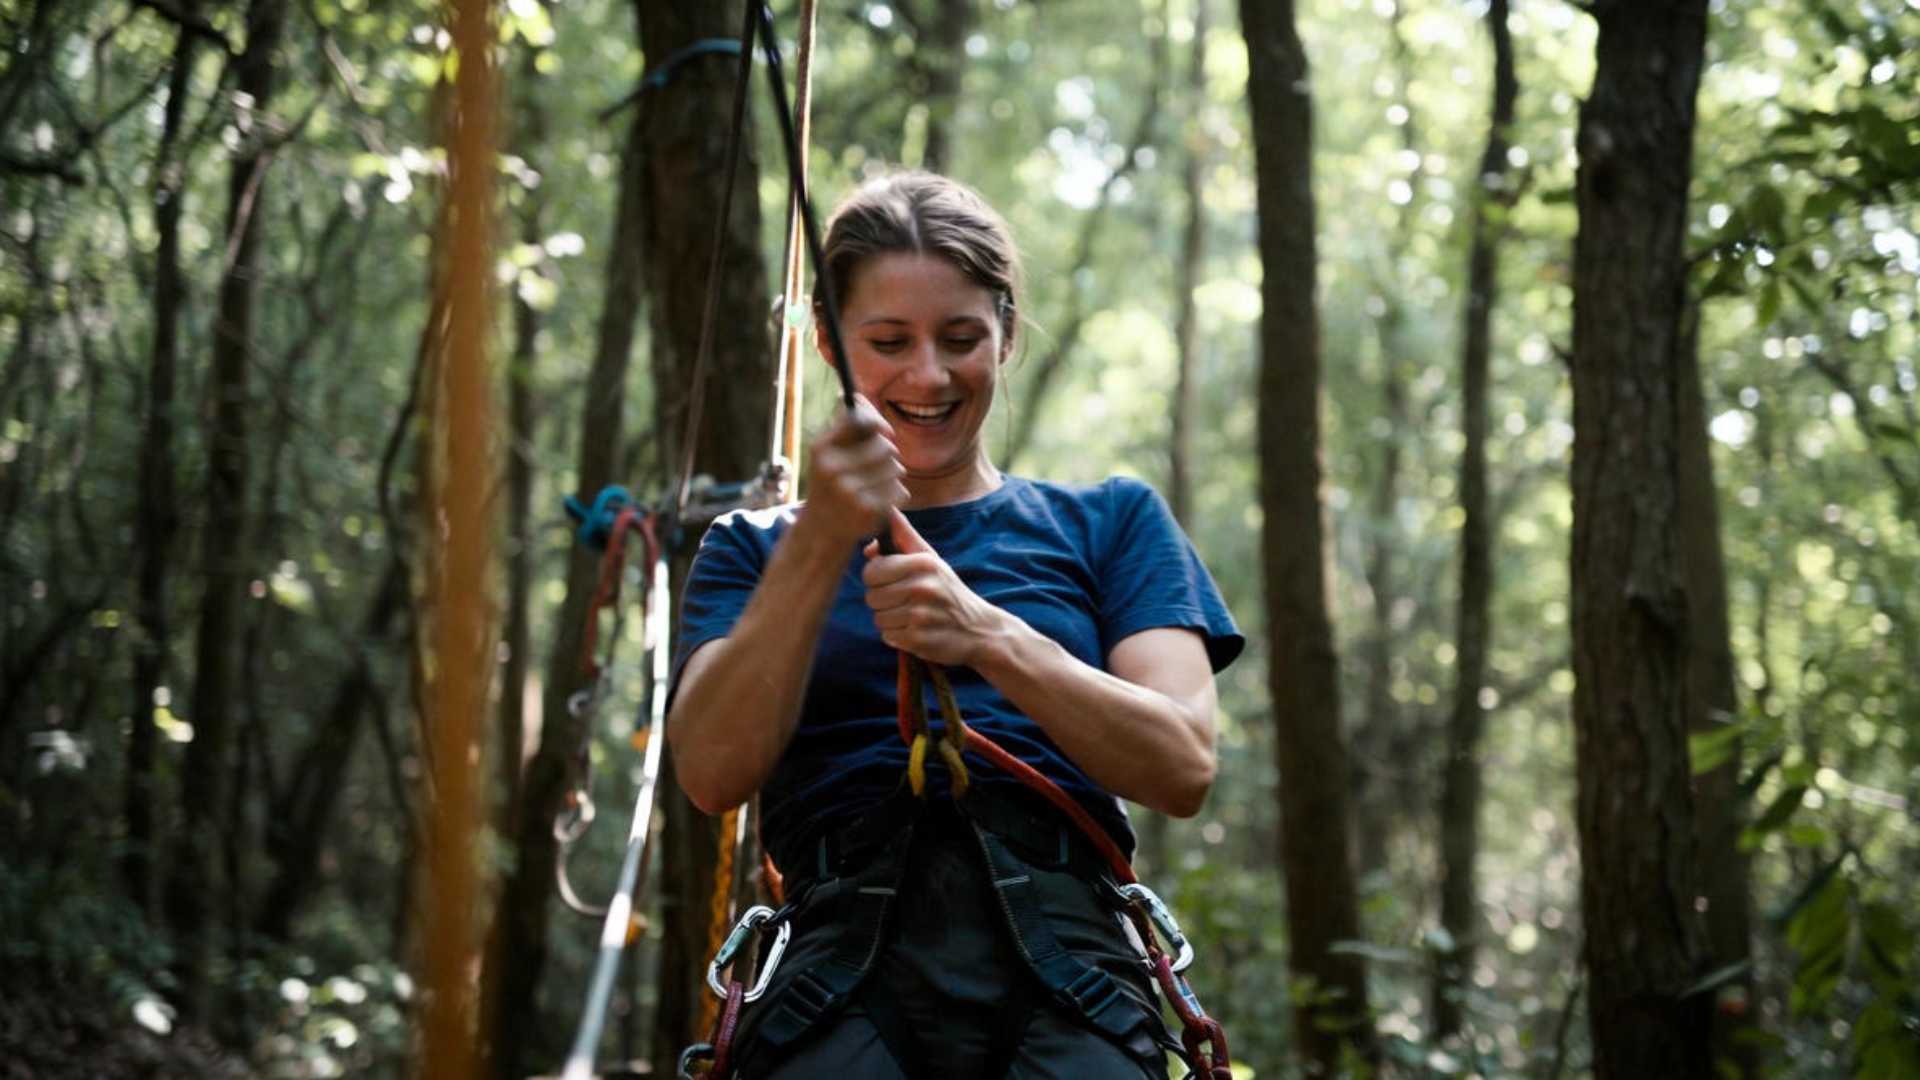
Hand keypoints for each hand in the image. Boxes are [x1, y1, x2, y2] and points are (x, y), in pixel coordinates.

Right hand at [803, 396, 907, 545]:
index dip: (877, 421)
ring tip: (876, 484)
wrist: (823, 529)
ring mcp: (850, 491)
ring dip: (892, 474)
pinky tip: (879, 500)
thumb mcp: (828, 453)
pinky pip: (900, 490)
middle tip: (876, 465)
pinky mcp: (868, 510)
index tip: (884, 430)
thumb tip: (860, 397)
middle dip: (887, 453)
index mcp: (822, 450)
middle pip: (885, 446)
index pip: (860, 420)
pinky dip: (895, 494)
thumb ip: (845, 425)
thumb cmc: (830, 482)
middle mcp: (833, 469)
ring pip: (896, 468)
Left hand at [862, 509, 1006, 666]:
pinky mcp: (919, 639)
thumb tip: (884, 513)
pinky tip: (917, 631)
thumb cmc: (949, 591)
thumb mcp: (932, 559)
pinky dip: (898, 637)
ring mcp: (921, 615)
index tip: (892, 581)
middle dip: (883, 601)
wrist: (980, 629)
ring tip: (912, 616)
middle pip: (871, 597)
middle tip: (905, 601)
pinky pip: (888, 637)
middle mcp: (922, 587)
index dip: (877, 578)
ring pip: (878, 619)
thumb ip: (905, 536)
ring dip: (891, 620)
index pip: (871, 571)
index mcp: (923, 564)